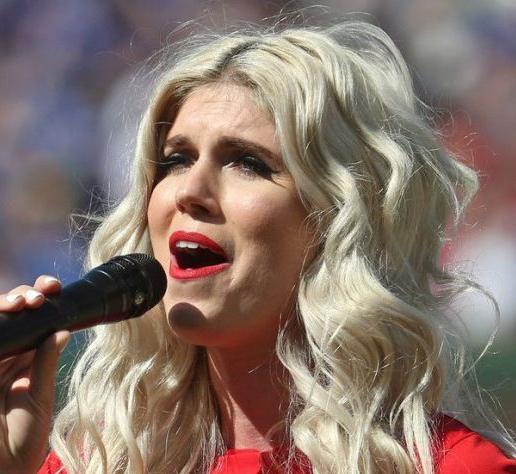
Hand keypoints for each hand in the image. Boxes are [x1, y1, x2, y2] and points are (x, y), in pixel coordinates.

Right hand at [0, 276, 69, 473]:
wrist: (3, 469)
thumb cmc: (22, 439)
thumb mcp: (39, 399)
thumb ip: (45, 365)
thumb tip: (63, 331)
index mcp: (27, 358)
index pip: (35, 319)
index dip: (42, 298)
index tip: (55, 289)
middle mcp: (7, 354)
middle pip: (11, 312)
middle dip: (23, 296)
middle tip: (38, 297)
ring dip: (5, 303)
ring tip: (21, 303)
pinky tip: (4, 315)